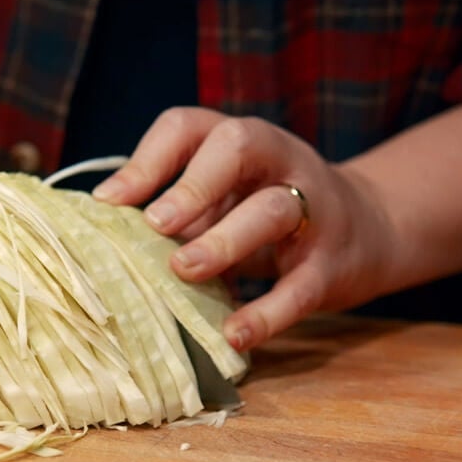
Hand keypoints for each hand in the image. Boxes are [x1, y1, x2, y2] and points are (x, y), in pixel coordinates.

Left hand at [93, 107, 397, 350]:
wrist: (368, 231)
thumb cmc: (265, 215)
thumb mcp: (221, 199)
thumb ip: (172, 208)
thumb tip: (93, 233)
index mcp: (239, 143)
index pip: (189, 127)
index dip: (147, 159)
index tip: (110, 202)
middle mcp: (279, 162)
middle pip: (238, 146)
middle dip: (193, 184)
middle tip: (154, 225)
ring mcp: (313, 208)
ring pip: (273, 209)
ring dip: (225, 240)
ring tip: (184, 271)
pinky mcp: (333, 264)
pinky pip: (300, 287)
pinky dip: (267, 313)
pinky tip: (233, 335)